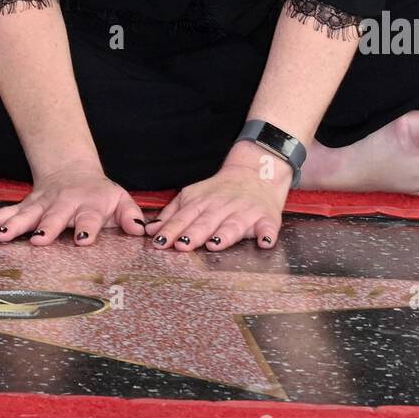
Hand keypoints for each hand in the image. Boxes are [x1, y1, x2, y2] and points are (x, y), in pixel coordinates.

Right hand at [0, 160, 145, 246]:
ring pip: (24, 215)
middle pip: (54, 217)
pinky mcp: (23, 207)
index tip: (84, 240)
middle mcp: (62, 204)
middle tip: (38, 240)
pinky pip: (2, 214)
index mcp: (89, 204)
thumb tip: (142, 230)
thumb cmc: (100, 194)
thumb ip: (131, 216)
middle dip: (46, 228)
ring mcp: (40, 205)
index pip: (90, 218)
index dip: (88, 228)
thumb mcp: (121, 200)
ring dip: (12, 226)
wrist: (72, 170)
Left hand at [146, 141, 292, 251]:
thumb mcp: (193, 195)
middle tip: (181, 245)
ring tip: (214, 245)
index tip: (159, 242)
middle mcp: (222, 207)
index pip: (183, 217)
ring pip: (233, 225)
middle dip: (193, 233)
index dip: (171, 230)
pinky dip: (267, 235)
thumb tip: (150, 230)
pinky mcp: (267, 218)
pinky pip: (268, 228)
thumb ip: (172, 213)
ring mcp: (245, 212)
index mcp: (202, 202)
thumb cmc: (220, 191)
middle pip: (206, 222)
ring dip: (224, 235)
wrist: (256, 172)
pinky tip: (264, 243)